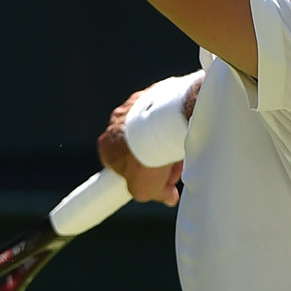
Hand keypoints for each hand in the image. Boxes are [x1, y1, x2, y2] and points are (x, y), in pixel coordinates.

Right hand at [97, 92, 183, 206]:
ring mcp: (135, 105)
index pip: (117, 163)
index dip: (136, 174)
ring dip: (164, 141)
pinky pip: (163, 112)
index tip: (152, 179)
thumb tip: (169, 196)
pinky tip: (184, 132)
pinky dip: (173, 123)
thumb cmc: (146, 159)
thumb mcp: (144, 189)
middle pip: (136, 145)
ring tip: (180, 151)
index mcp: (106, 144)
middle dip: (154, 158)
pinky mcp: (154, 93)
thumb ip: (153, 194)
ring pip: (150, 128)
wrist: (163, 127)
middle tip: (172, 168)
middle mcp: (116, 122)